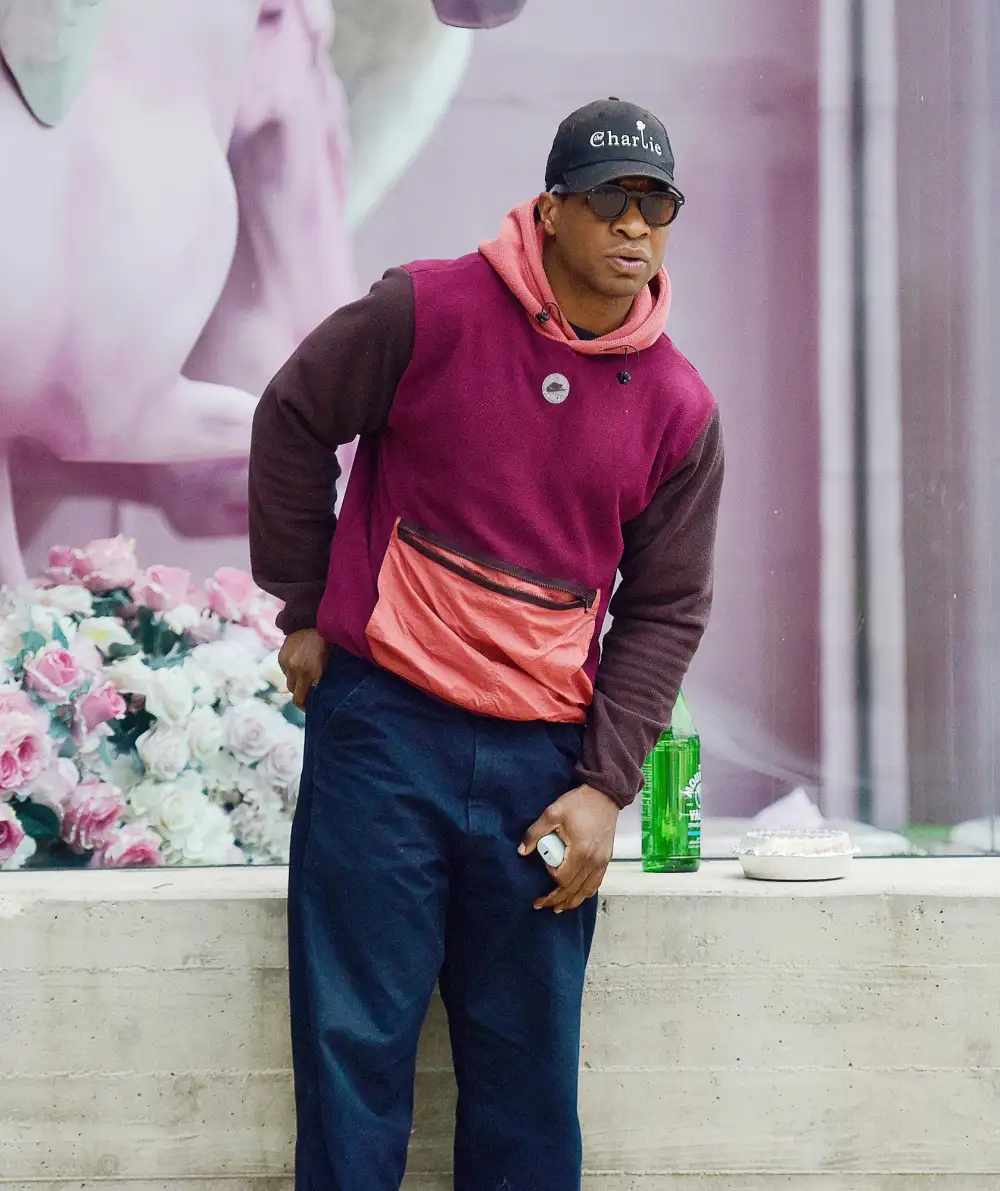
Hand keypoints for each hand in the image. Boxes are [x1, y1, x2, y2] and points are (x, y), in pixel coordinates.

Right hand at [278, 627, 328, 709]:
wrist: (310, 622)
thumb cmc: (326, 643)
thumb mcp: (328, 662)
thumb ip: (320, 678)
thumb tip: (316, 693)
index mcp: (312, 672)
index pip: (302, 699)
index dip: (304, 706)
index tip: (309, 707)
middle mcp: (297, 670)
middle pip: (294, 693)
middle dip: (300, 695)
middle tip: (308, 692)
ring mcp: (287, 664)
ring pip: (289, 683)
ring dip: (296, 682)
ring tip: (304, 673)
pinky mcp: (281, 657)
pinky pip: (285, 671)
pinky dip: (291, 670)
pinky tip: (299, 662)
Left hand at [519, 784, 619, 912]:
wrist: (605, 795)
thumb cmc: (580, 803)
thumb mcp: (553, 812)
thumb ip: (535, 832)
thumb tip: (521, 850)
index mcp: (580, 852)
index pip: (562, 877)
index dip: (550, 876)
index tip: (544, 866)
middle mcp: (593, 862)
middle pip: (573, 890)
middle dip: (556, 899)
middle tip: (540, 904)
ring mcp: (601, 862)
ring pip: (586, 891)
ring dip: (571, 901)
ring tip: (557, 908)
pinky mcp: (605, 859)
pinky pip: (596, 884)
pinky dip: (585, 893)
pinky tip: (578, 896)